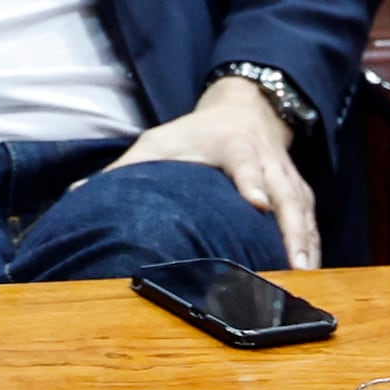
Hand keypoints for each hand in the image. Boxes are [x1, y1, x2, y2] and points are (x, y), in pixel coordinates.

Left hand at [106, 79, 325, 272]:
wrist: (245, 110)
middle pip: (286, 195)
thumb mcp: (158, 143)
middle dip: (292, 228)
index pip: (245, 163)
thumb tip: (75, 194)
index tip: (255, 203)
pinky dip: (314, 247)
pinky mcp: (301, 193)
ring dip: (307, 245)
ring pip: (304, 212)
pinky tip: (311, 276)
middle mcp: (268, 161)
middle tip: (294, 265)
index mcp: (234, 146)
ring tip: (305, 279)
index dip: (251, 181)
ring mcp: (289, 178)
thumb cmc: (194, 134)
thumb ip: (123, 170)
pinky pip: (312, 222)